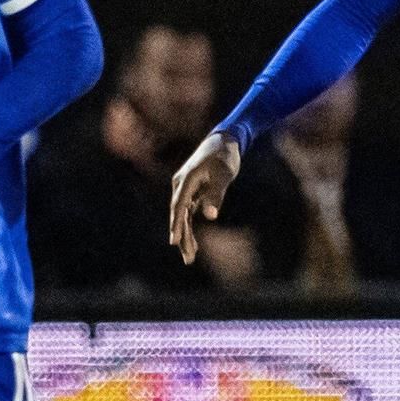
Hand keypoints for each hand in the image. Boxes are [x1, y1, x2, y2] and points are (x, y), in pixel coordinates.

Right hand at [168, 132, 242, 264]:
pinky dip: (189, 228)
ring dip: (185, 236)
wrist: (224, 141)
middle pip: (178, 215)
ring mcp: (185, 189)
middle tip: (188, 259)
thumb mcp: (224, 175)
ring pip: (182, 216)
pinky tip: (193, 244)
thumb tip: (210, 216)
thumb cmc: (225, 157)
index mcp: (186, 180)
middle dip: (182, 237)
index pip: (179, 206)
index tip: (174, 242)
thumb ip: (216, 195)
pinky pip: (187, 213)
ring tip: (190, 257)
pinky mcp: (192, 193)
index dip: (176, 225)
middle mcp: (181, 185)